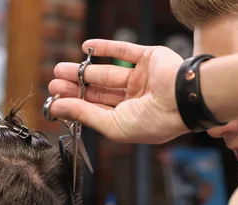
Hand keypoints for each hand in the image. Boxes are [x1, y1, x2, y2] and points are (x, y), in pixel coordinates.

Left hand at [48, 39, 188, 143]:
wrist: (183, 100)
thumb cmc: (154, 121)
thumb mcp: (114, 125)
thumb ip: (85, 115)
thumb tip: (58, 108)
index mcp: (132, 119)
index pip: (99, 111)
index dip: (77, 105)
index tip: (55, 100)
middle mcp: (138, 100)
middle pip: (100, 92)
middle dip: (76, 87)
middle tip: (54, 81)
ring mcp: (144, 79)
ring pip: (108, 72)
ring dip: (84, 70)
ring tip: (61, 68)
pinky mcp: (149, 58)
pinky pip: (123, 50)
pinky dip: (104, 47)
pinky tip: (86, 47)